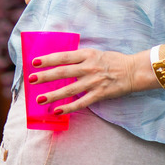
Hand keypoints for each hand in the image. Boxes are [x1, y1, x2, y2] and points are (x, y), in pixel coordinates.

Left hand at [27, 47, 142, 113]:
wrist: (133, 70)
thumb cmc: (113, 61)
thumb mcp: (96, 53)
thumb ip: (80, 58)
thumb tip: (61, 63)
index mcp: (88, 55)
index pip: (64, 56)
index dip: (48, 59)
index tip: (34, 62)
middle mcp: (89, 67)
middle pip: (63, 72)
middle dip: (45, 76)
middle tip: (31, 79)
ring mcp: (93, 81)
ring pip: (69, 89)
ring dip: (53, 95)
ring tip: (39, 99)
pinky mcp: (99, 93)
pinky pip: (81, 102)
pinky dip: (69, 107)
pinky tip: (57, 111)